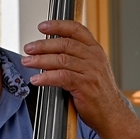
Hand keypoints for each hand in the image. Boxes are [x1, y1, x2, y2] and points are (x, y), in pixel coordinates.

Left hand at [22, 20, 127, 135]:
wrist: (112, 113)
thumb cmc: (98, 92)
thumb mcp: (92, 68)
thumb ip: (77, 57)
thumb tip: (50, 51)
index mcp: (95, 50)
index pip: (76, 30)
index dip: (58, 25)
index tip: (42, 26)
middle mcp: (94, 57)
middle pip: (65, 44)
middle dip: (43, 45)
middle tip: (28, 48)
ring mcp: (91, 71)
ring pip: (61, 60)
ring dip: (40, 60)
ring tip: (27, 62)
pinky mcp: (85, 86)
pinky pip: (61, 77)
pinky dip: (46, 77)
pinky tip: (36, 80)